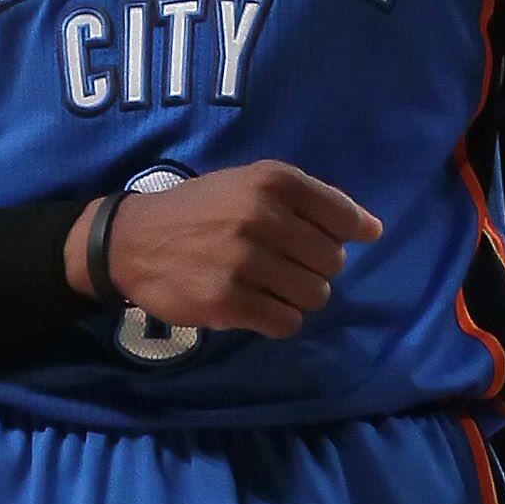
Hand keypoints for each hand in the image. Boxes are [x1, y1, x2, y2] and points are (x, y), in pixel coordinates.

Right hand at [66, 161, 380, 338]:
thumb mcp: (249, 184)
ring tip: (268, 286)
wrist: (132, 240)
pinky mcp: (227, 300)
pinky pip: (286, 322)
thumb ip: (308, 202)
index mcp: (272, 181)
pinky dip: (277, 319)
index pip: (342, 216)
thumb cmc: (201, 210)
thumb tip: (372, 230)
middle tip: (283, 265)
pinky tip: (255, 305)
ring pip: (314, 295)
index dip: (348, 234)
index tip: (337, 241)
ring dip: (297, 297)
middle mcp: (261, 215)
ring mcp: (244, 260)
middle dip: (314, 269)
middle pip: (331, 262)